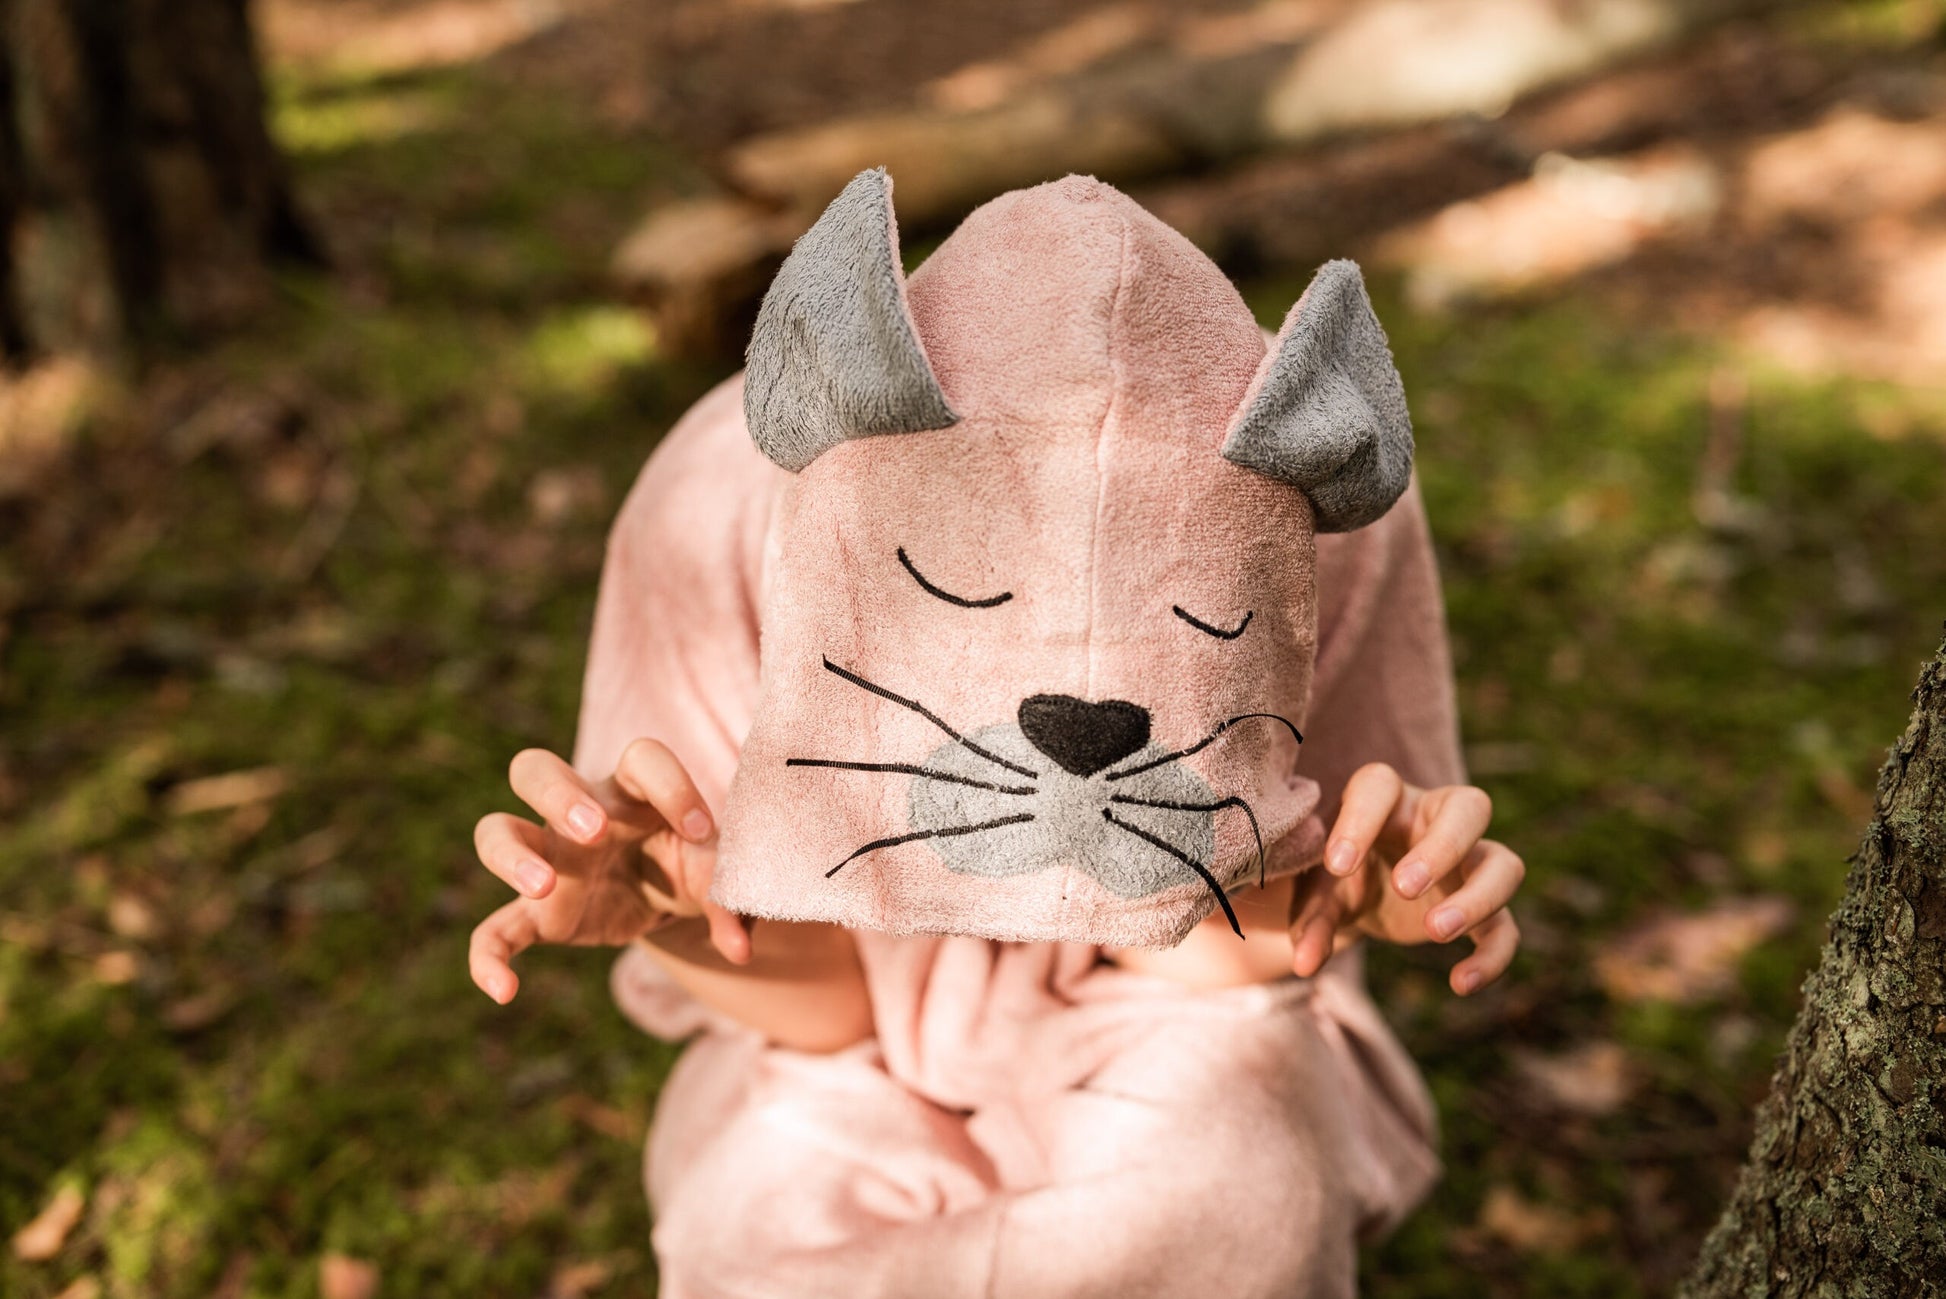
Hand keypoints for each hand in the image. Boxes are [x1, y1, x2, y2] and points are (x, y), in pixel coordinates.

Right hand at [468, 740, 750, 1003]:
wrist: (663, 895)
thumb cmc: (684, 863)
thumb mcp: (712, 875)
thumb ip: (729, 904)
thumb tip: (740, 948)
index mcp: (632, 790)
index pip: (641, 760)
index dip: (671, 786)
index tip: (700, 828)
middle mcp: (579, 815)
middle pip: (536, 770)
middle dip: (559, 795)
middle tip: (594, 831)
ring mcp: (550, 861)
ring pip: (495, 833)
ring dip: (512, 856)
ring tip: (543, 885)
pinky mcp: (537, 916)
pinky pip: (494, 931)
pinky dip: (488, 959)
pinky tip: (504, 992)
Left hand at [1287, 762, 1522, 994]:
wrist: (1362, 896)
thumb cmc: (1341, 876)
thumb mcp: (1319, 894)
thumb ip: (1312, 922)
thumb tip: (1305, 964)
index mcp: (1386, 799)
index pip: (1379, 787)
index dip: (1360, 820)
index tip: (1337, 865)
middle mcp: (1436, 819)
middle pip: (1469, 807)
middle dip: (1443, 847)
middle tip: (1405, 888)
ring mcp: (1468, 861)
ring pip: (1504, 865)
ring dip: (1478, 898)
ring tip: (1436, 932)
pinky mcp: (1482, 906)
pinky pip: (1506, 926)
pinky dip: (1492, 957)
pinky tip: (1460, 984)